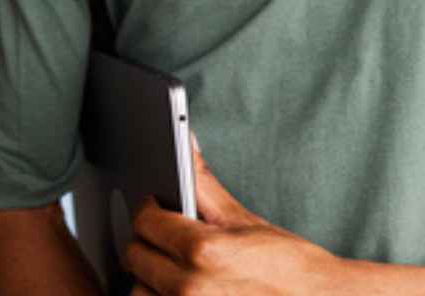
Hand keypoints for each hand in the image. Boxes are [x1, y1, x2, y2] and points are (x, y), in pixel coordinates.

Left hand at [123, 146, 347, 295]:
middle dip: (147, 243)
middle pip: (135, 258)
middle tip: (167, 239)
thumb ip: (203, 183)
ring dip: (150, 280)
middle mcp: (191, 289)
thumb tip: (185, 143)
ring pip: (139, 293)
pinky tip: (184, 292)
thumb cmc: (289, 268)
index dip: (148, 210)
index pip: (145, 222)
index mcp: (204, 251)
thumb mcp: (244, 222)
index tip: (155, 208)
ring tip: (175, 272)